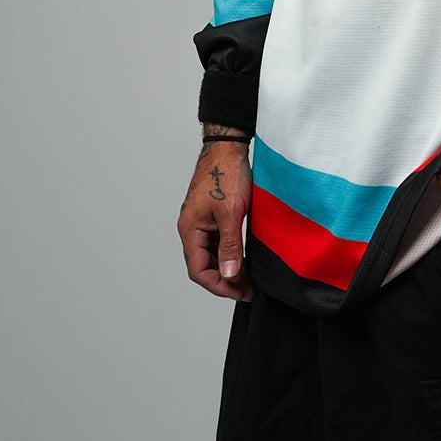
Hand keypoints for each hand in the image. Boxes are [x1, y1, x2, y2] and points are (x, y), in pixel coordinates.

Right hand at [178, 131, 254, 301]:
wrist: (228, 147)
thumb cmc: (226, 174)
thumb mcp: (230, 213)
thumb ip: (229, 245)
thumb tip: (229, 274)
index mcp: (190, 229)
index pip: (198, 271)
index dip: (219, 286)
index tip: (241, 293)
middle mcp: (192, 228)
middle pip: (204, 266)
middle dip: (226, 281)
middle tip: (249, 289)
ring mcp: (201, 222)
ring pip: (212, 256)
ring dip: (229, 269)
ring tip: (250, 279)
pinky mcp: (212, 216)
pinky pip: (218, 243)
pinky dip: (230, 254)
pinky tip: (245, 260)